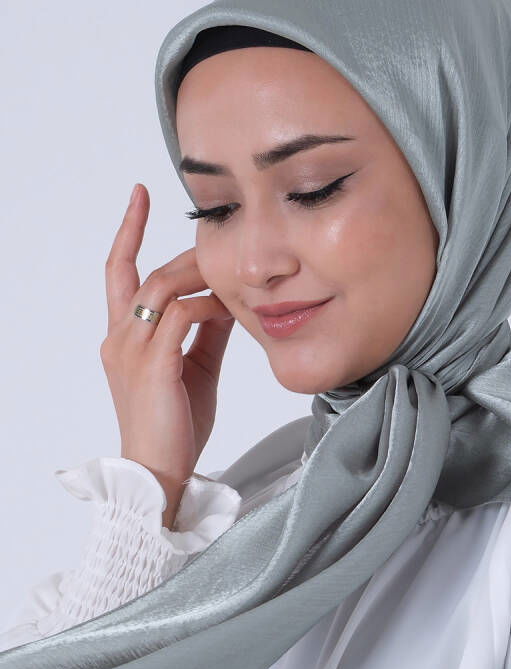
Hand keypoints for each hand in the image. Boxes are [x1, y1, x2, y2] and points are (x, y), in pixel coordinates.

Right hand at [101, 183, 235, 522]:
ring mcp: (134, 351)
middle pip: (145, 272)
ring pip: (164, 288)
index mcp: (123, 338)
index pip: (121, 272)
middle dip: (184, 253)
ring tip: (232, 276)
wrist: (160, 474)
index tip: (141, 194)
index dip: (129, 231)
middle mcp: (120, 338)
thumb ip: (204, 332)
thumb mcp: (195, 368)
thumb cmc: (176, 427)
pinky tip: (231, 308)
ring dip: (202, 276)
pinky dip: (209, 306)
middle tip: (219, 241)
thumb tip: (226, 300)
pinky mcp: (156, 366)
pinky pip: (182, 317)